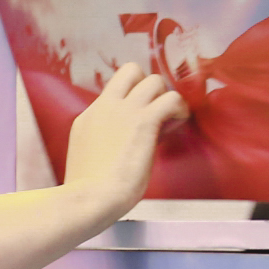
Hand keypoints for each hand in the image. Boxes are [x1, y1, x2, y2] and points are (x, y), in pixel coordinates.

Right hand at [61, 63, 189, 214]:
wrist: (90, 198)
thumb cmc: (89, 191)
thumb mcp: (88, 158)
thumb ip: (103, 144)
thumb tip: (124, 144)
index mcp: (89, 118)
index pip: (115, 92)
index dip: (133, 102)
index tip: (140, 123)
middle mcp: (105, 107)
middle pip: (131, 71)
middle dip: (149, 86)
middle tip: (157, 111)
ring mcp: (124, 111)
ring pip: (154, 80)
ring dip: (167, 97)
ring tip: (172, 120)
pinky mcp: (144, 121)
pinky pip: (172, 99)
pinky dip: (180, 109)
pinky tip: (179, 124)